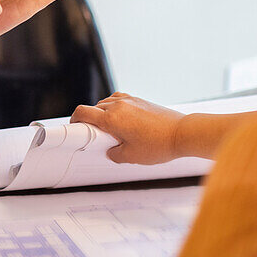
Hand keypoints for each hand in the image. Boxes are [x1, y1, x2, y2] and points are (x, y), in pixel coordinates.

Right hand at [70, 92, 185, 163]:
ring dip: (102, 113)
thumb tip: (110, 151)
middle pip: (93, 108)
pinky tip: (121, 118)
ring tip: (110, 128)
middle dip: (90, 120)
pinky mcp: (139, 100)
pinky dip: (114, 107)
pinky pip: (118, 99)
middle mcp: (118, 105)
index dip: (74, 120)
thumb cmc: (159, 145)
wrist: (182, 133)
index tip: (74, 127)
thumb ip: (114, 154)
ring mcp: (130, 100)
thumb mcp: (131, 157)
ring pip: (105, 103)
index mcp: (111, 119)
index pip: (83, 112)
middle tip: (95, 134)